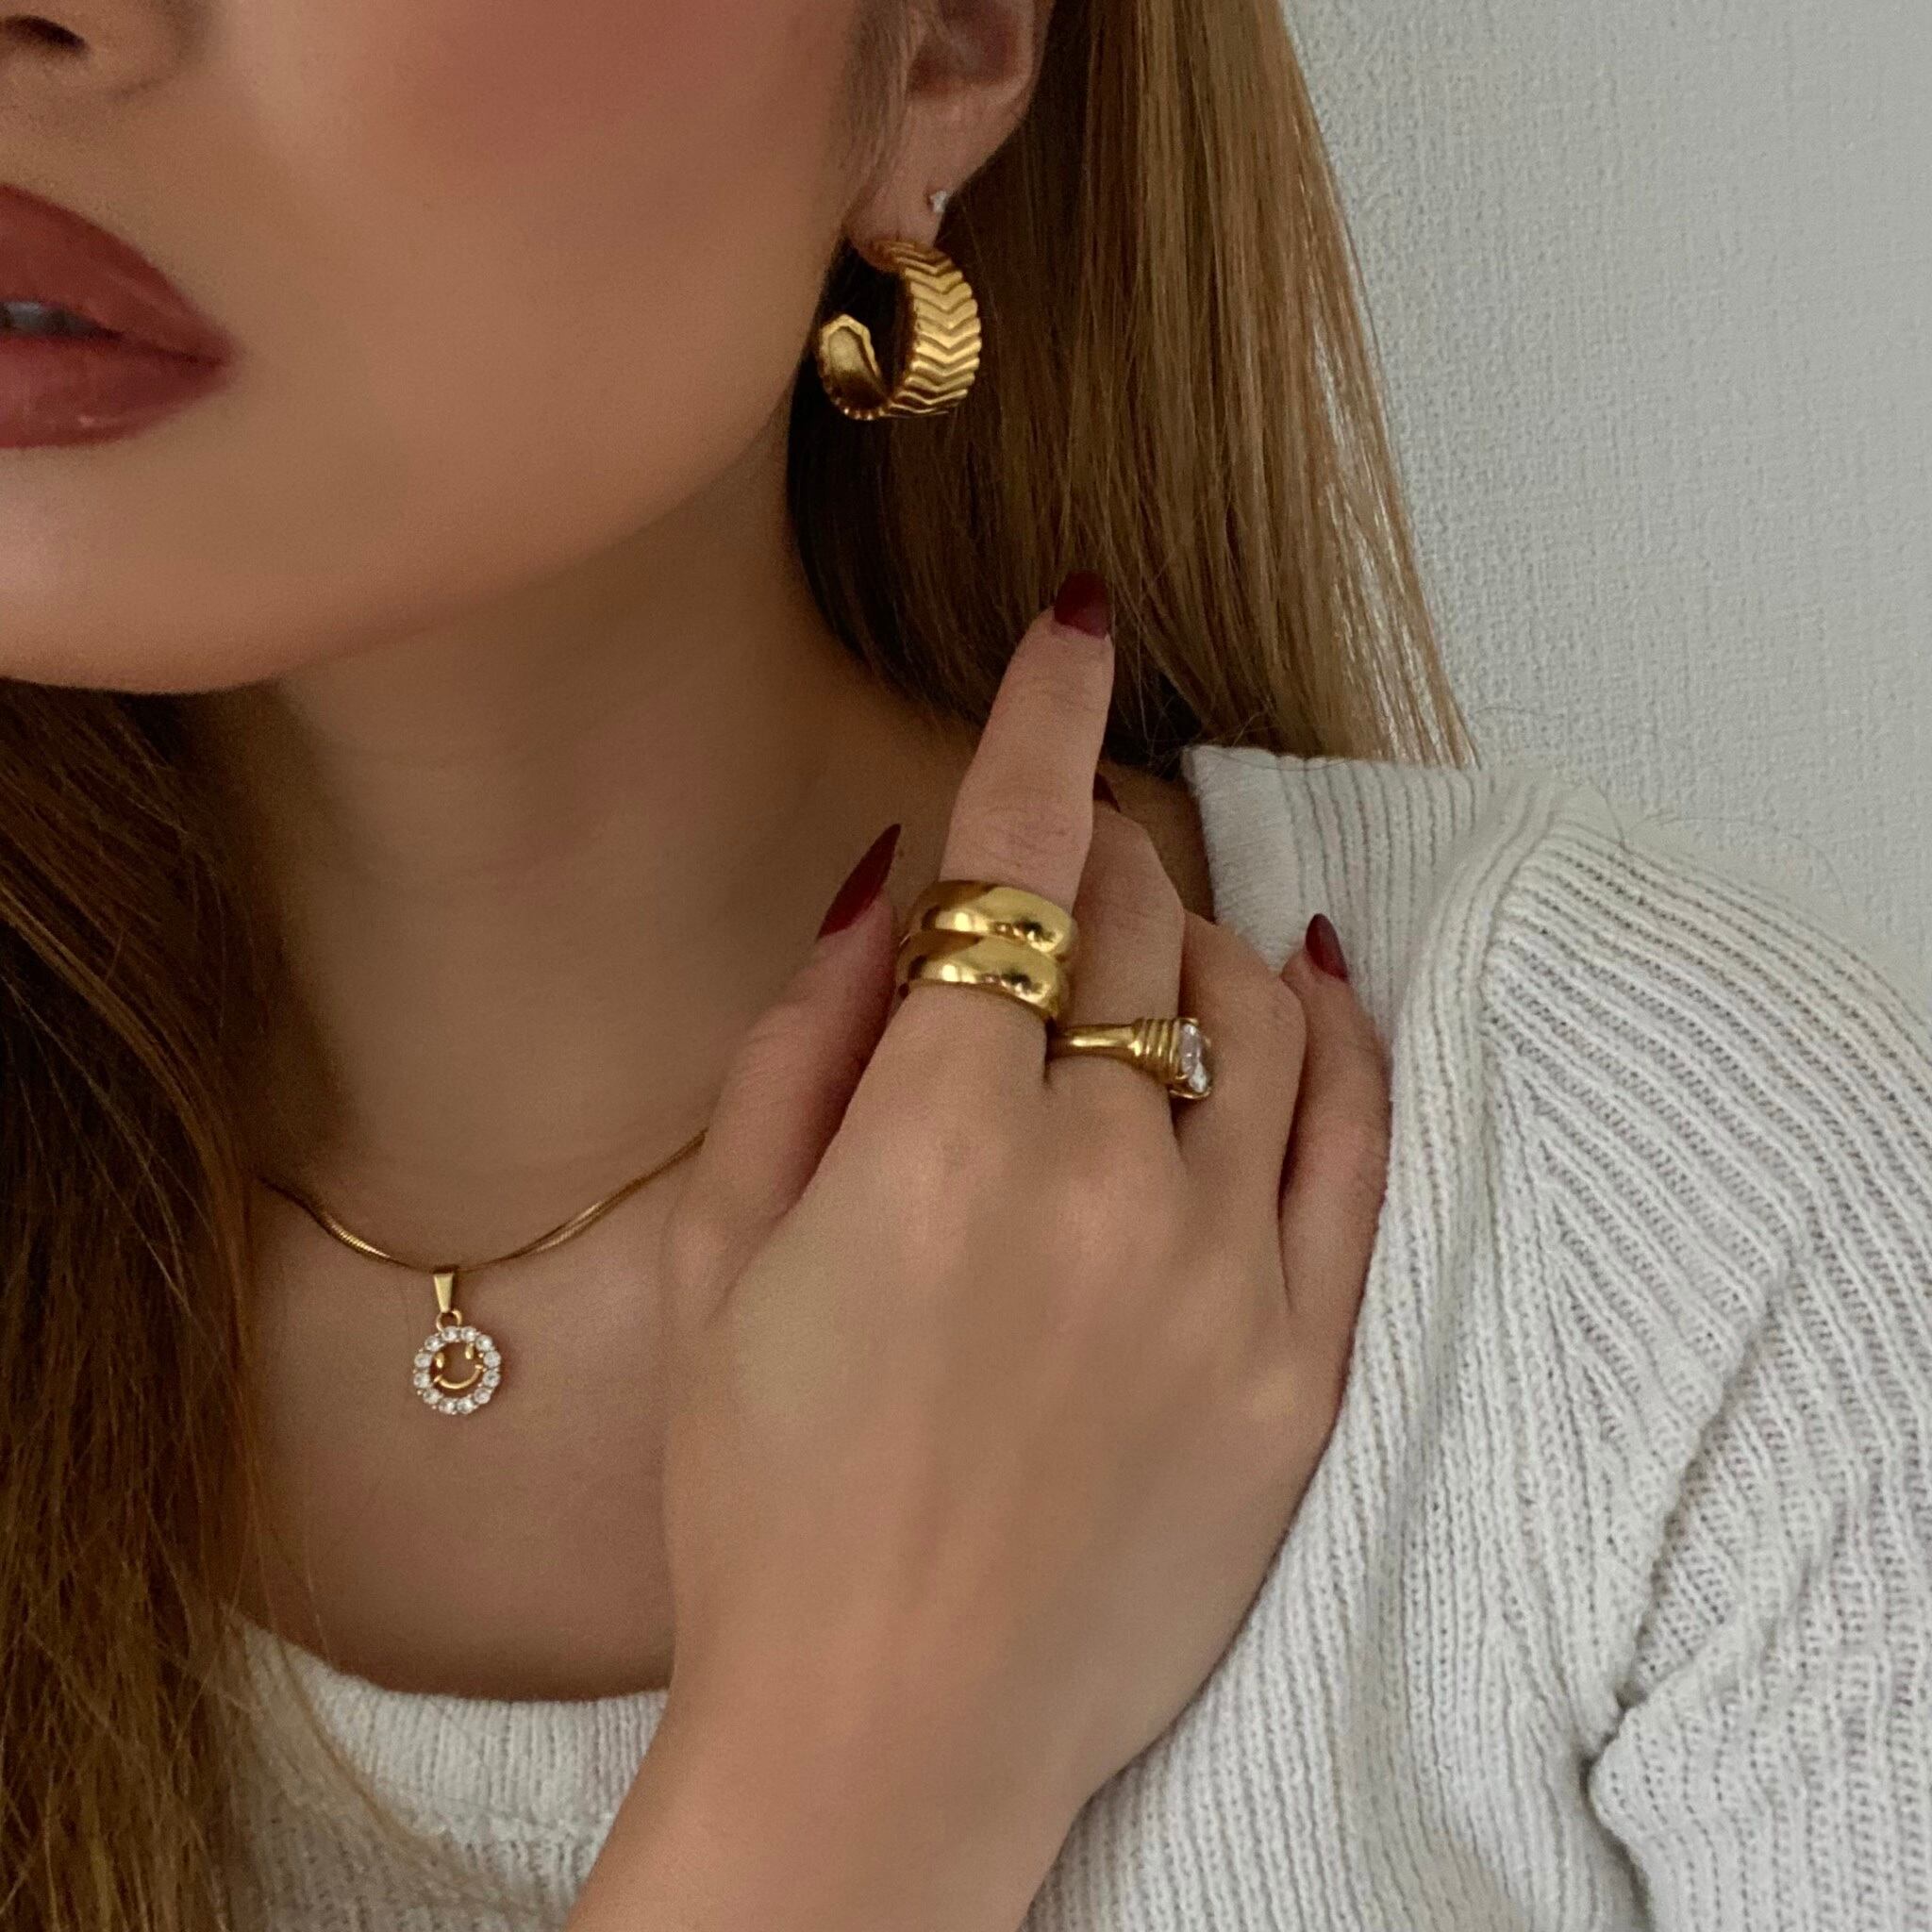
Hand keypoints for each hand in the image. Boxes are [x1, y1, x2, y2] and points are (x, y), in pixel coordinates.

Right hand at [652, 598, 1388, 1848]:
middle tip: (1054, 876)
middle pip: (1133, 917)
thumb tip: (886, 879)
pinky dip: (1329, 1029)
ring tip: (1142, 952)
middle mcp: (1098, 1177)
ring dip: (1190, 937)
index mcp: (935, 1138)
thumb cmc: (764, 1500)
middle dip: (1091, 858)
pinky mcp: (1300, 1358)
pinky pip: (1351, 1132)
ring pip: (1250, 1000)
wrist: (887, 1733)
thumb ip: (801, 1039)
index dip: (1046, 715)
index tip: (1081, 624)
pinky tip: (1301, 978)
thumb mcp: (719, 1252)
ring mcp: (1220, 1268)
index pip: (1018, 856)